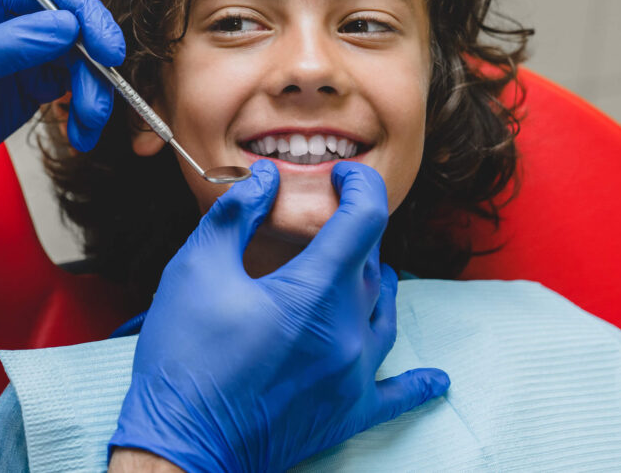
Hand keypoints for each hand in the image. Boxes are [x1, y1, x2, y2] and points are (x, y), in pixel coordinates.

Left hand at [0, 0, 123, 196]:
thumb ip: (10, 44)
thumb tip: (68, 27)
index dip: (85, 13)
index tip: (107, 50)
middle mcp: (11, 6)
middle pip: (77, 21)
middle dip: (93, 64)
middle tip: (100, 101)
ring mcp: (32, 37)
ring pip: (85, 55)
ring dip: (94, 92)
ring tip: (87, 126)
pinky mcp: (45, 69)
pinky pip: (81, 82)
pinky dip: (87, 108)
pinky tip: (81, 134)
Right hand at [109, 160, 449, 471]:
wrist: (182, 445)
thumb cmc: (184, 356)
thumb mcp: (196, 269)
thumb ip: (235, 215)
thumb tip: (266, 178)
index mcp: (313, 291)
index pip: (363, 219)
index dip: (359, 185)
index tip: (343, 175)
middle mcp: (346, 330)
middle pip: (373, 264)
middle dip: (356, 233)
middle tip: (329, 222)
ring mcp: (352, 375)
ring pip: (386, 314)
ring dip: (378, 284)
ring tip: (365, 270)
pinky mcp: (347, 412)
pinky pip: (396, 394)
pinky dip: (417, 382)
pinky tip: (438, 378)